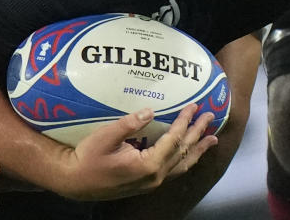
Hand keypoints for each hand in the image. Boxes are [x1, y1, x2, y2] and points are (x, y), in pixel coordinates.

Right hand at [59, 104, 217, 200]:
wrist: (76, 182)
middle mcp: (155, 176)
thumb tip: (150, 111)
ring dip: (198, 150)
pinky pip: (174, 171)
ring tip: (212, 140)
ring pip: (182, 165)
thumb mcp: (105, 137)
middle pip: (183, 152)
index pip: (174, 139)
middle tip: (212, 117)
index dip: (185, 121)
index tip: (194, 106)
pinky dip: (186, 160)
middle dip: (198, 133)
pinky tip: (189, 154)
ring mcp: (152, 182)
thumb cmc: (88, 157)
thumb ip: (129, 124)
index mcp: (148, 165)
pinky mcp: (147, 183)